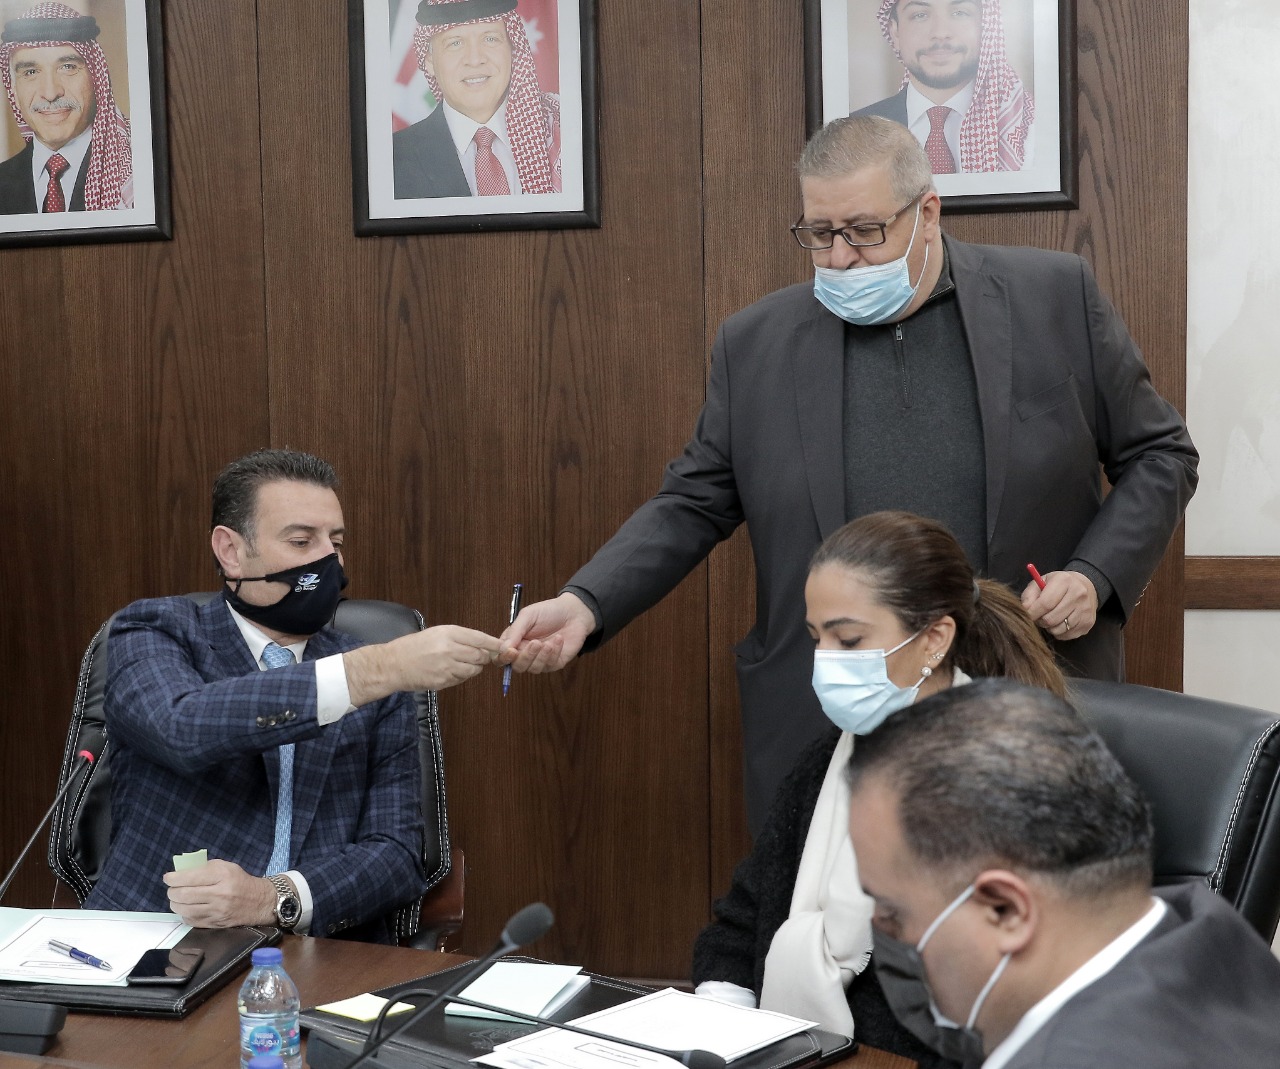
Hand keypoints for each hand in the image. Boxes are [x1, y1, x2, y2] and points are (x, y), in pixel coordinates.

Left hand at [163, 859, 275, 927]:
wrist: (258, 902)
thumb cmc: (239, 880)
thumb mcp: (226, 866)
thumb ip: (204, 867)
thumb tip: (180, 872)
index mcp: (222, 875)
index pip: (190, 877)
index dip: (173, 878)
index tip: (168, 877)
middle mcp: (219, 894)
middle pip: (183, 894)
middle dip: (172, 891)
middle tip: (172, 889)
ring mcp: (216, 911)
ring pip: (184, 909)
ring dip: (175, 903)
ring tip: (177, 899)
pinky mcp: (214, 924)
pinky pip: (190, 920)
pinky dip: (184, 913)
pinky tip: (187, 908)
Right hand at [346, 625, 504, 703]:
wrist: (393, 664)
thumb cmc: (414, 646)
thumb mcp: (437, 633)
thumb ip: (459, 637)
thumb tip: (483, 644)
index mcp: (448, 633)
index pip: (480, 638)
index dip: (494, 644)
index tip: (504, 647)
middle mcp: (449, 649)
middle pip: (481, 656)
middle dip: (483, 657)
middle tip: (478, 657)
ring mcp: (447, 667)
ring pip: (474, 670)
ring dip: (473, 668)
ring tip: (459, 663)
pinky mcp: (443, 681)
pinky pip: (462, 679)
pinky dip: (461, 676)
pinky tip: (450, 671)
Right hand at [500, 592, 593, 672]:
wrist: (573, 612)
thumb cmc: (549, 611)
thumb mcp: (528, 615)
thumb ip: (515, 631)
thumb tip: (503, 649)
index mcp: (514, 641)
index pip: (501, 656)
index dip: (503, 658)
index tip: (511, 651)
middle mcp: (525, 653)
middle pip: (517, 666)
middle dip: (526, 657)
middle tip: (535, 643)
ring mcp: (540, 660)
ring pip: (533, 669)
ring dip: (541, 656)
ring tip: (548, 642)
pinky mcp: (555, 663)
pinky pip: (550, 665)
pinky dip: (554, 653)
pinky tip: (559, 639)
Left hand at [1021, 570, 1098, 640]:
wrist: (1085, 586)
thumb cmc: (1057, 584)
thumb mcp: (1041, 582)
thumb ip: (1029, 595)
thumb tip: (1025, 610)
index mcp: (1064, 581)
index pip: (1045, 603)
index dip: (1033, 613)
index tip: (1027, 615)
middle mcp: (1078, 595)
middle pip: (1051, 619)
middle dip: (1040, 621)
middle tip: (1039, 617)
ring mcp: (1085, 610)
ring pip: (1059, 630)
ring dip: (1049, 627)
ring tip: (1050, 618)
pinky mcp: (1089, 623)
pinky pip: (1067, 635)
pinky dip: (1059, 632)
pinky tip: (1060, 622)